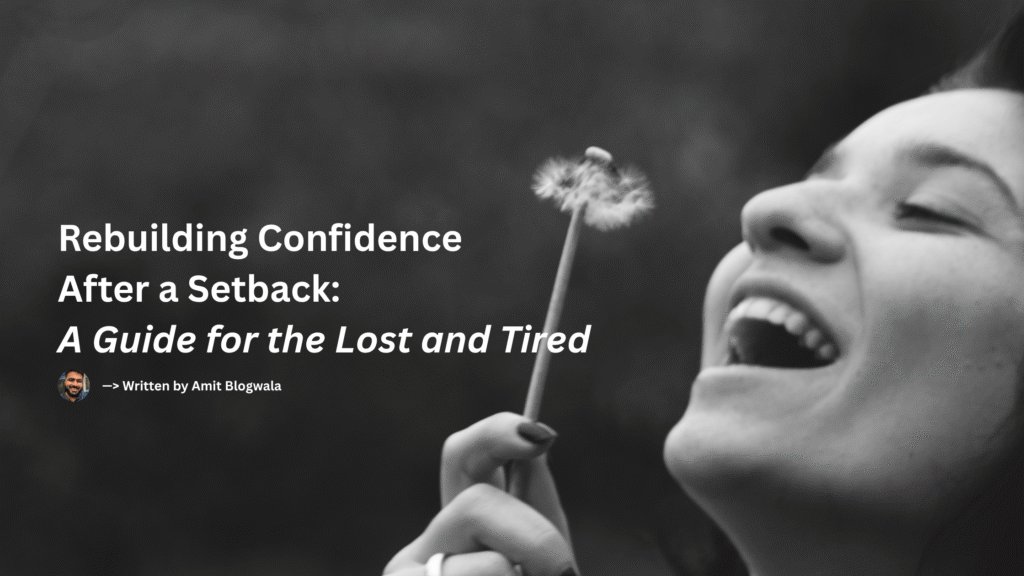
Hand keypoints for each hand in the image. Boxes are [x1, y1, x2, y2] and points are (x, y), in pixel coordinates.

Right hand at [384, 412, 576, 575]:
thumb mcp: (545, 549)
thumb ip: (535, 500)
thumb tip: (536, 434)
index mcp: (460, 523)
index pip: (461, 454)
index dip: (496, 434)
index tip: (541, 435)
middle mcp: (427, 541)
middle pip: (476, 505)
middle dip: (534, 538)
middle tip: (562, 569)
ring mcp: (408, 569)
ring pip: (489, 562)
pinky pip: (488, 575)